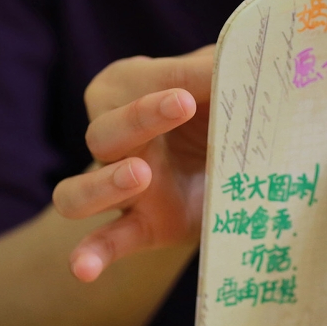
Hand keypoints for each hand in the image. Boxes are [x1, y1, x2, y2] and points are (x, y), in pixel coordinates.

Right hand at [52, 46, 213, 281]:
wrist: (233, 156)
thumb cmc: (220, 102)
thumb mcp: (223, 80)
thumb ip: (227, 67)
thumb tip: (246, 55)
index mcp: (128, 87)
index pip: (139, 81)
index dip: (170, 77)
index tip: (201, 81)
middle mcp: (113, 137)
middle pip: (103, 130)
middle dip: (140, 117)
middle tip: (182, 105)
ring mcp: (120, 187)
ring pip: (79, 191)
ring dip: (105, 184)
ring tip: (140, 176)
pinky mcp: (140, 227)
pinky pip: (105, 242)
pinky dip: (91, 255)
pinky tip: (84, 270)